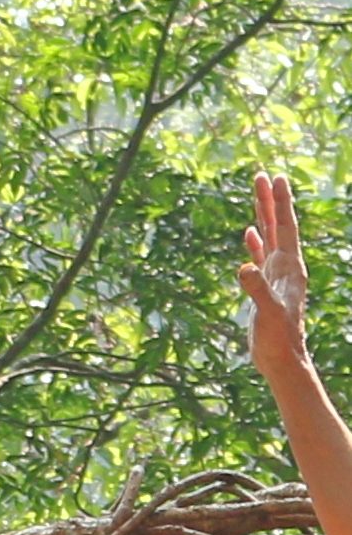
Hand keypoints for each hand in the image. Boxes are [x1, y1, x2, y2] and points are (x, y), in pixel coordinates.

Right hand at [239, 171, 308, 390]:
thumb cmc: (278, 339)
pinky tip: (249, 232)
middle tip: (262, 174)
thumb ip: (257, 289)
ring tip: (257, 191)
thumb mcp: (268, 313)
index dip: (281, 203)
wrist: (281, 360)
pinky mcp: (265, 287)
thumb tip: (243, 268)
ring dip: (263, 215)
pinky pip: (260, 256)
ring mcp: (275, 276)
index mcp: (290, 268)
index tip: (277, 178)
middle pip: (277, 225)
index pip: (286, 228)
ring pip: (269, 236)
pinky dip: (255, 242)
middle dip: (270, 200)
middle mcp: (285, 267)